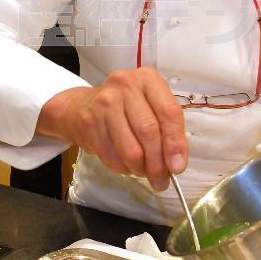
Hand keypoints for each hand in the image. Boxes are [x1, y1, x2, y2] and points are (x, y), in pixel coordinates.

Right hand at [36, 67, 187, 190]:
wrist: (82, 105)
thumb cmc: (125, 107)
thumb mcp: (150, 106)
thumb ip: (167, 129)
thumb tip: (175, 163)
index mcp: (148, 79)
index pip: (169, 112)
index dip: (176, 143)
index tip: (178, 166)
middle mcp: (126, 85)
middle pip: (149, 131)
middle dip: (158, 162)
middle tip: (161, 179)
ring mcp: (105, 102)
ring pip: (131, 149)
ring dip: (140, 169)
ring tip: (144, 172)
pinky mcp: (89, 122)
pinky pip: (112, 156)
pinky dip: (123, 169)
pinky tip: (127, 166)